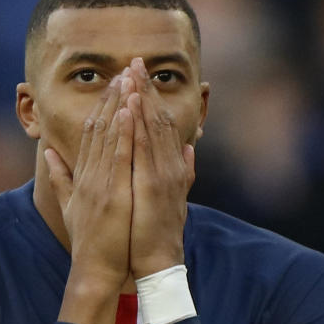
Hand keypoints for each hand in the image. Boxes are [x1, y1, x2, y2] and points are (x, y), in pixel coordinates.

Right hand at [44, 70, 135, 289]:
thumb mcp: (69, 205)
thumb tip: (49, 154)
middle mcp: (89, 174)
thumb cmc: (88, 241)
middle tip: (123, 70)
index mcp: (82, 176)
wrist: (94, 269)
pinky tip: (129, 111)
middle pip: (99, 128)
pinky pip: (118, 157)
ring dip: (118, 106)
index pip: (91, 133)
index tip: (113, 85)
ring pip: (109, 136)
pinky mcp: (112, 194)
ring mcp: (100, 183)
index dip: (102, 107)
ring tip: (127, 80)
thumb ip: (60, 178)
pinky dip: (123, 133)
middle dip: (111, 98)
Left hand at [128, 57, 194, 278]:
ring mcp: (164, 174)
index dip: (150, 99)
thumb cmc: (155, 233)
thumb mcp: (172, 197)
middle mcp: (171, 166)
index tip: (138, 76)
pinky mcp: (154, 185)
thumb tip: (191, 150)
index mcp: (171, 168)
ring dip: (143, 98)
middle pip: (159, 119)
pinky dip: (139, 125)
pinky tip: (132, 105)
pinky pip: (146, 148)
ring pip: (154, 128)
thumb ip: (183, 172)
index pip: (161, 126)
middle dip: (146, 90)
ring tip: (132, 73)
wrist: (158, 262)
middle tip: (135, 61)